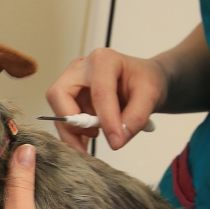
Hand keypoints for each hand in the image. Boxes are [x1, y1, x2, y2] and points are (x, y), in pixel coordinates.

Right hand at [46, 48, 166, 151]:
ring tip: (90, 146)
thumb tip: (117, 140)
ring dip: (72, 133)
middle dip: (73, 122)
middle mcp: (81, 68)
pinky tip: (85, 145)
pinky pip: (64, 121)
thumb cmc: (144, 81)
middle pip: (59, 94)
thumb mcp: (151, 95)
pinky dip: (73, 136)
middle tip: (94, 137)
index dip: (107, 120)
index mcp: (103, 60)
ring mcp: (72, 83)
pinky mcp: (69, 100)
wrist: (142, 82)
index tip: (116, 142)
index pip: (99, 92)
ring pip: (58, 110)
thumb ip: (136, 117)